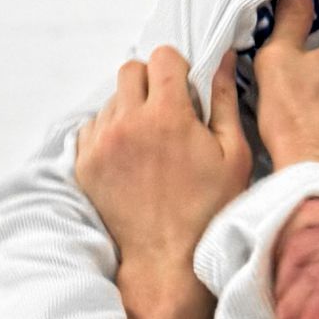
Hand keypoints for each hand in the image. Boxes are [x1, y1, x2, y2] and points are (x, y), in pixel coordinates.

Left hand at [75, 46, 249, 318]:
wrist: (166, 261)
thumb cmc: (209, 211)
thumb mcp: (233, 155)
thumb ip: (225, 101)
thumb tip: (223, 60)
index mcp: (168, 116)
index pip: (163, 57)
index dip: (178, 68)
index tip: (186, 90)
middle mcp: (128, 123)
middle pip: (131, 69)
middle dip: (151, 81)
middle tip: (168, 111)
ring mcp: (102, 144)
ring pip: (112, 99)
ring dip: (131, 108)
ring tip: (151, 141)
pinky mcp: (85, 164)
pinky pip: (94, 127)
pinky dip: (112, 132)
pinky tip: (132, 157)